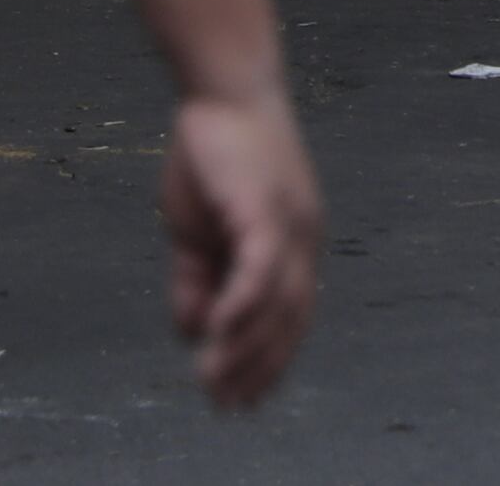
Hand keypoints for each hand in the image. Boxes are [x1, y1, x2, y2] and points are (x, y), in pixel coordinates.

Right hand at [162, 87, 322, 408]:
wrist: (220, 91)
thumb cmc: (211, 158)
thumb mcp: (196, 233)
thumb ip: (198, 282)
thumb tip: (196, 331)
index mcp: (293, 244)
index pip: (291, 317)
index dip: (269, 362)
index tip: (243, 401)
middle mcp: (303, 237)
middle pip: (291, 318)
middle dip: (259, 368)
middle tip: (226, 408)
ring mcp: (290, 221)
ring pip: (278, 301)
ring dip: (245, 348)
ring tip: (212, 382)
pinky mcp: (266, 205)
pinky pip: (261, 266)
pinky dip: (244, 303)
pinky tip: (218, 332)